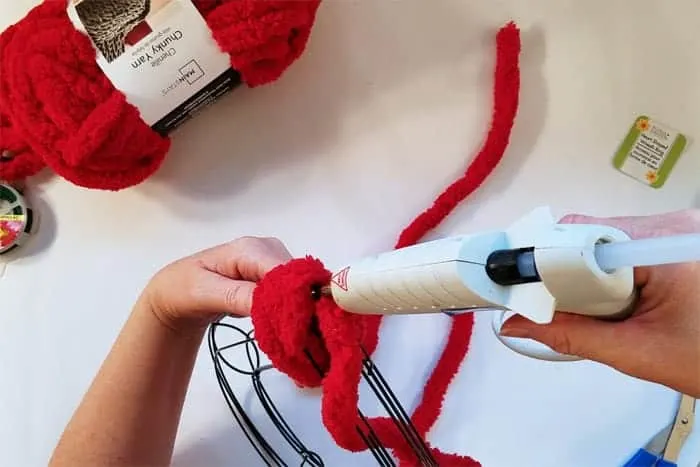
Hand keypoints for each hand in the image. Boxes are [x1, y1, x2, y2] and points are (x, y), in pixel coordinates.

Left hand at [138, 237, 292, 332]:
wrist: (176, 293)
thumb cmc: (184, 289)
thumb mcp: (204, 294)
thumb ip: (238, 296)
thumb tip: (271, 302)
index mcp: (251, 248)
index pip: (287, 271)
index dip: (295, 296)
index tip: (296, 326)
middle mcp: (267, 249)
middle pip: (297, 278)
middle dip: (296, 305)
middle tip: (285, 332)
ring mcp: (271, 261)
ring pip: (298, 286)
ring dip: (291, 309)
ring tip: (274, 327)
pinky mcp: (273, 274)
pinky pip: (290, 291)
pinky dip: (285, 308)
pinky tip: (272, 319)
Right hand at [501, 209, 699, 396]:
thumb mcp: (638, 352)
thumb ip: (573, 336)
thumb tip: (520, 324)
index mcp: (664, 245)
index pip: (582, 240)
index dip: (546, 264)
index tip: (522, 287)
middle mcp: (670, 225)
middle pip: (588, 235)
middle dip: (566, 273)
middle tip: (565, 309)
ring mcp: (673, 229)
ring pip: (600, 240)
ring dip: (586, 274)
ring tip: (606, 310)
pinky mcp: (672, 238)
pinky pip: (620, 244)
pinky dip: (606, 271)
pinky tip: (618, 300)